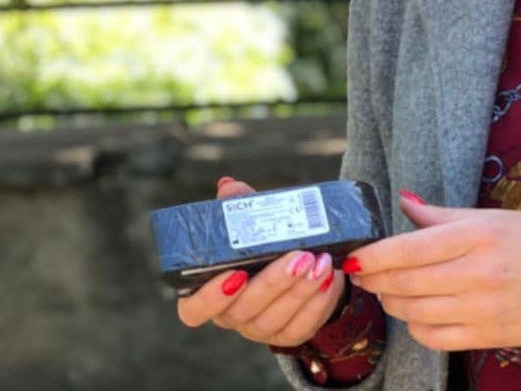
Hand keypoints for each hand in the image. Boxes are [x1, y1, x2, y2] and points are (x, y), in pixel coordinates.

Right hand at [175, 177, 347, 346]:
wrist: (306, 264)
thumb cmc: (268, 243)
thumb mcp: (254, 223)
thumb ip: (240, 207)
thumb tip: (228, 186)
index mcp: (212, 292)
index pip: (193, 309)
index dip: (209, 297)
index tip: (235, 273)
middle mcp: (232, 315)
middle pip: (243, 311)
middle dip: (272, 283)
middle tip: (298, 256)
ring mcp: (260, 328)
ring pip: (274, 319)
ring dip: (299, 291)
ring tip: (320, 261)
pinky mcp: (289, 334)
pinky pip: (300, 327)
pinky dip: (316, 304)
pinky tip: (327, 280)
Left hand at [345, 194, 520, 351]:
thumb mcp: (495, 217)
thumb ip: (444, 214)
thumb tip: (405, 201)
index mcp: (478, 235)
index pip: (409, 248)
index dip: (372, 255)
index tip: (354, 256)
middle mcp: (477, 272)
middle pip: (404, 282)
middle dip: (374, 279)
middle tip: (362, 273)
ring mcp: (480, 308)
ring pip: (412, 311)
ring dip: (391, 302)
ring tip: (389, 291)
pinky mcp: (485, 336)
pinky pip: (433, 337)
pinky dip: (415, 326)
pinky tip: (416, 313)